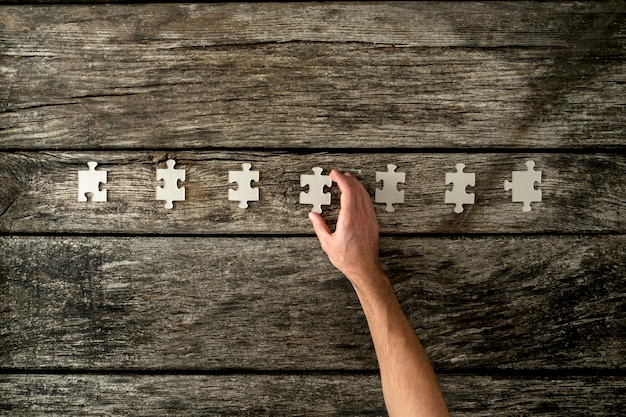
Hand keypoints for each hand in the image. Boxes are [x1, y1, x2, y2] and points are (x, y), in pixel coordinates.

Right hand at [308, 170, 385, 292]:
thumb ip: (320, 227)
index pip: (347, 192)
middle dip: (347, 179)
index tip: (334, 174)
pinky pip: (368, 202)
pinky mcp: (373, 223)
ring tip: (347, 180)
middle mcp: (361, 217)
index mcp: (349, 219)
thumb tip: (313, 215)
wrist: (365, 268)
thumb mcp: (328, 243)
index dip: (341, 179)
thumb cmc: (348, 258)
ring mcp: (369, 219)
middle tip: (338, 175)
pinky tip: (357, 194)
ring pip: (364, 195)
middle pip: (357, 190)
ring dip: (356, 184)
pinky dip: (362, 194)